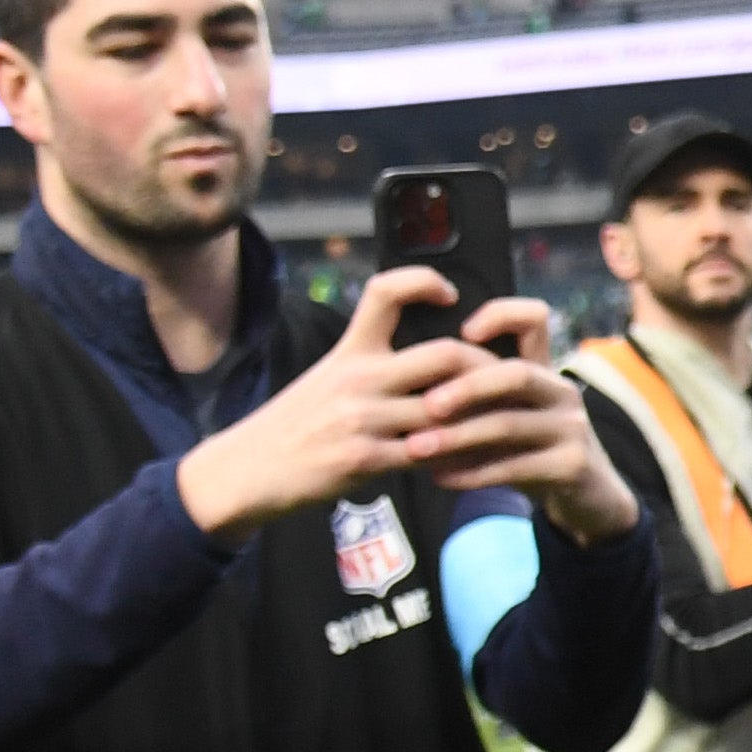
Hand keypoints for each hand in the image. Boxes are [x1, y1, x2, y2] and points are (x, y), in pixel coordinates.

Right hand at [176, 265, 480, 540]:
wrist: (247, 469)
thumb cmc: (295, 423)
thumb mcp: (327, 378)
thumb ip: (372, 365)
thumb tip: (429, 366)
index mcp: (349, 350)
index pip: (385, 292)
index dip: (423, 282)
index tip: (451, 294)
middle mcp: (358, 377)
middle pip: (443, 355)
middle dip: (484, 369)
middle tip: (504, 382)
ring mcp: (363, 418)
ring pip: (447, 410)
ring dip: (480, 419)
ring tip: (502, 423)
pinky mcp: (366, 459)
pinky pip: (430, 455)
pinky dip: (458, 457)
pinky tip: (473, 461)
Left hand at [401, 294, 638, 544]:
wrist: (588, 498)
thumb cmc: (533, 449)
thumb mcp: (512, 413)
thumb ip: (478, 394)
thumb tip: (411, 382)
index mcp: (544, 370)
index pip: (534, 320)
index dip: (501, 315)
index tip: (463, 331)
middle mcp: (562, 391)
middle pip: (515, 374)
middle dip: (466, 387)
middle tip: (426, 405)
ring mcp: (572, 428)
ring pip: (509, 424)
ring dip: (457, 437)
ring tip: (415, 449)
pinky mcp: (572, 466)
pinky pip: (516, 467)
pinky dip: (474, 473)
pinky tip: (441, 478)